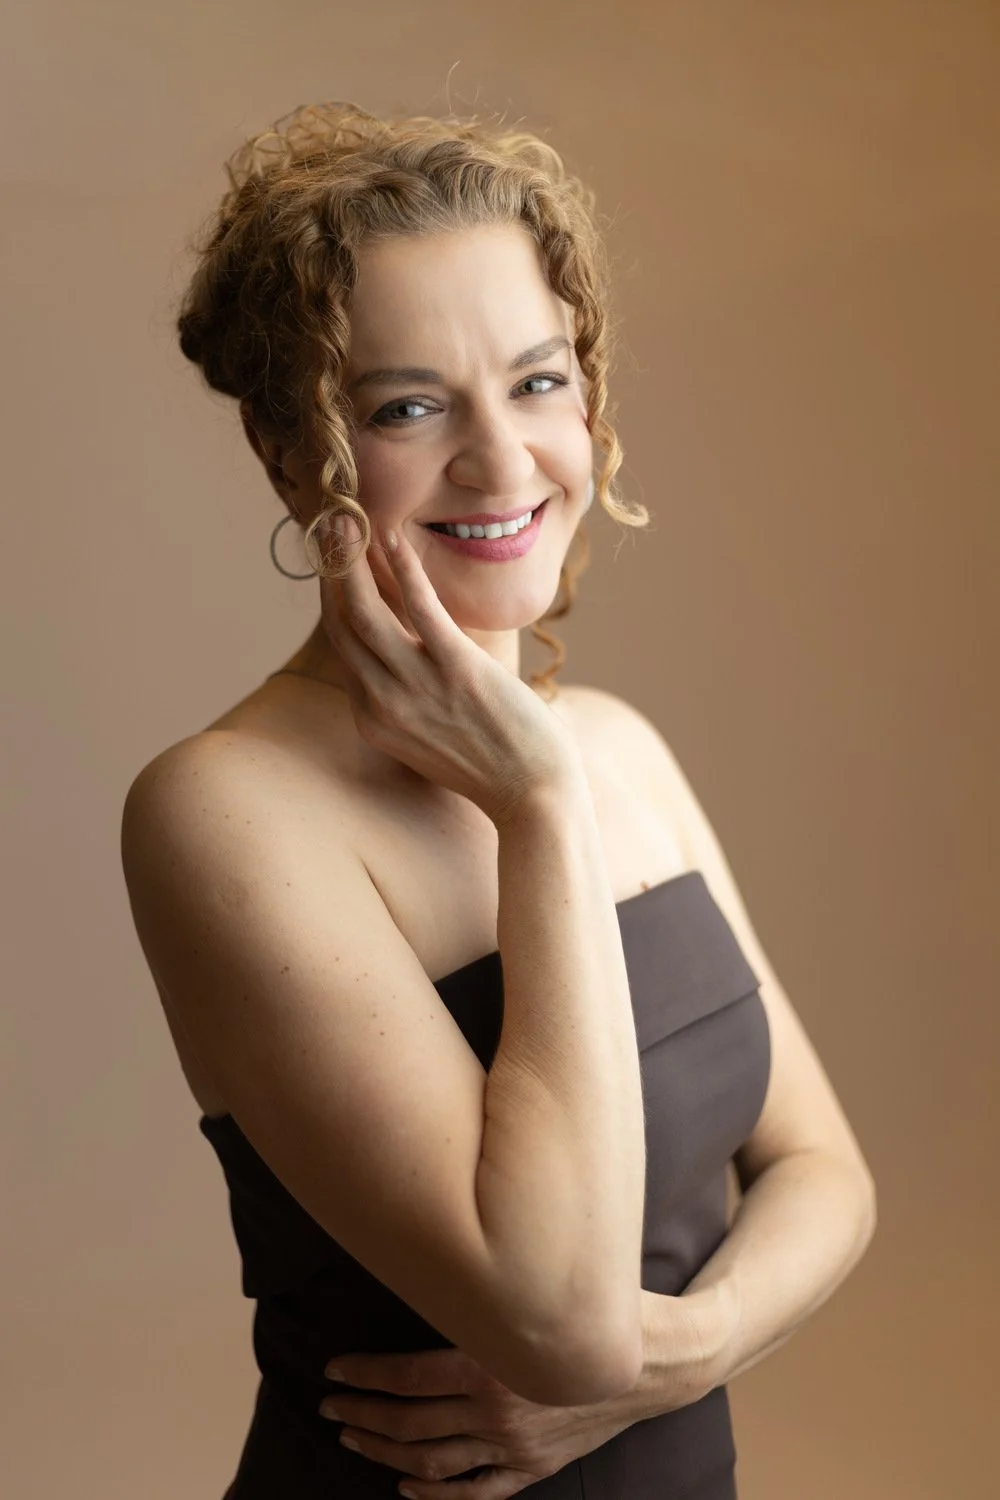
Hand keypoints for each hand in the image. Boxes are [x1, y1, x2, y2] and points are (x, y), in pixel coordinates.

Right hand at [318, 512, 579, 826]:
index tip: (333, 561)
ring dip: (351, 561)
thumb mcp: (429, 739)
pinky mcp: (456, 670)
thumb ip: (404, 701)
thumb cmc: (491, 765)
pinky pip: (419, 608)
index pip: (343, 648)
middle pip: (342, 625)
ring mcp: (417, 688)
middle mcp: (384, 704)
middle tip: (326, 525)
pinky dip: (403, 568)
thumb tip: (401, 660)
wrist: (533, 795)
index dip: (333, 599)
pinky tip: (393, 538)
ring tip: (347, 521)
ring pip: (365, 612)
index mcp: (373, 719)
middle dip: (330, 571)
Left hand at [318, 1292, 718, 1499]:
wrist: (658, 1361)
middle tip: (329, 1408)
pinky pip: (475, 1492)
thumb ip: (483, 1293)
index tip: (332, 1372)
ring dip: (384, 1453)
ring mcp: (516, 1447)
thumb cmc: (596, 1310)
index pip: (407, 1378)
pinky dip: (436, 1493)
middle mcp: (497, 1412)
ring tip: (353, 1440)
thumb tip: (431, 1267)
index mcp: (492, 1365)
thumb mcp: (536, 1292)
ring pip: (432, 1460)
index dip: (364, 1377)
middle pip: (409, 1423)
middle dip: (361, 1417)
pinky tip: (408, 1484)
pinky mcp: (535, 1468)